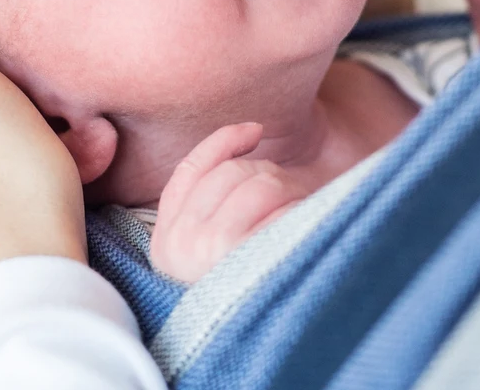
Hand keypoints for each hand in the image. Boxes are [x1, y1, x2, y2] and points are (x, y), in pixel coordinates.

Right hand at [148, 123, 305, 283]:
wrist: (271, 350)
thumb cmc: (250, 287)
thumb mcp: (212, 248)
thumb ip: (213, 200)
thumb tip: (251, 129)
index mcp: (166, 242)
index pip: (190, 170)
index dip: (223, 141)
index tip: (255, 129)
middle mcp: (182, 244)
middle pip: (232, 172)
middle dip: (271, 175)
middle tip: (296, 195)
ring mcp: (213, 250)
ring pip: (262, 184)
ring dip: (293, 192)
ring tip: (305, 214)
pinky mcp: (253, 257)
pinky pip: (287, 211)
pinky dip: (306, 212)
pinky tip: (313, 230)